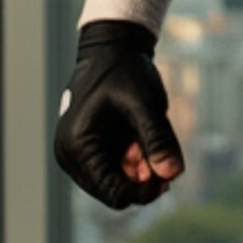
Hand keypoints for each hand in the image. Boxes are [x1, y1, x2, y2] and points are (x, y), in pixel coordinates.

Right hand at [53, 19, 185, 209]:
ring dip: (137, 173)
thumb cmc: (125, 71)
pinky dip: (131, 164)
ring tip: (149, 144)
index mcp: (78, 144)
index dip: (144, 192)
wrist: (110, 49)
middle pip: (112, 194)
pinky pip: (112, 172)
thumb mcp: (146, 103)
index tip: (169, 176)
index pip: (112, 192)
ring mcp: (74, 156)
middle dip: (142, 182)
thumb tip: (172, 174)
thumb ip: (159, 139)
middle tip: (164, 159)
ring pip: (114, 185)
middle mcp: (69, 155)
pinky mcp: (85, 152)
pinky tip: (142, 144)